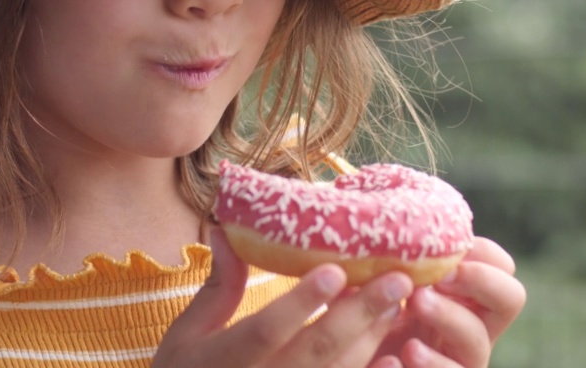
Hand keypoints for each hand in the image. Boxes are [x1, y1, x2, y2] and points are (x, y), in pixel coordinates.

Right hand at [154, 231, 414, 367]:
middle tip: (397, 279)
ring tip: (398, 301)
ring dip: (372, 338)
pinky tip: (394, 359)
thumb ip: (217, 287)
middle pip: (316, 350)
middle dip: (360, 313)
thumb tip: (227, 230)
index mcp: (224, 360)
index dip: (301, 303)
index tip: (335, 271)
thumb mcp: (187, 334)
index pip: (265, 330)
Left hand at [375, 237, 526, 366]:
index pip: (501, 266)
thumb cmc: (371, 315)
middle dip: (481, 280)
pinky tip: (407, 351)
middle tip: (441, 275)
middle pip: (511, 297)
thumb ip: (399, 259)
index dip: (482, 252)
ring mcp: (462, 358)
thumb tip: (389, 226)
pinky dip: (433, 362)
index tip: (444, 246)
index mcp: (465, 296)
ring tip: (416, 302)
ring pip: (478, 338)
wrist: (352, 360)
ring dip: (449, 316)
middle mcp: (473, 327)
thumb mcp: (386, 281)